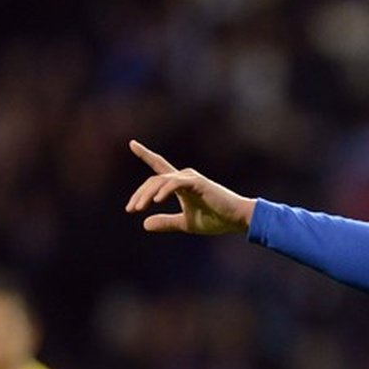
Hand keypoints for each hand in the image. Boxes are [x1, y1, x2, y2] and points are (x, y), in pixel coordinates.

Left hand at [125, 140, 255, 234]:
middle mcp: (184, 177)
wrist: (237, 220)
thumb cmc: (216, 219)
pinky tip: (156, 201)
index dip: (145, 155)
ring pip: (160, 181)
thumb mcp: (185, 223)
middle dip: (140, 194)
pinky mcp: (198, 183)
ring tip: (138, 209)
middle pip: (154, 180)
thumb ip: (166, 222)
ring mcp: (191, 178)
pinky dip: (164, 191)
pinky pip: (175, 184)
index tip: (132, 143)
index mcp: (180, 184)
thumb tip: (144, 224)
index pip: (160, 166)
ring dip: (147, 195)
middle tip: (130, 209)